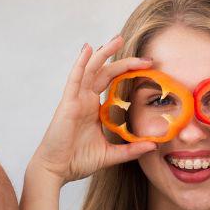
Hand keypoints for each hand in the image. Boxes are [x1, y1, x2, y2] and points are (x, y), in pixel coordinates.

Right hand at [29, 37, 156, 184]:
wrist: (56, 170)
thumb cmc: (77, 162)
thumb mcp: (110, 154)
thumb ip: (131, 149)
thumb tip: (154, 146)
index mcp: (94, 110)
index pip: (113, 84)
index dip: (128, 74)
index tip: (148, 69)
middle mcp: (85, 101)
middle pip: (104, 72)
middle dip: (122, 60)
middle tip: (143, 55)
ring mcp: (76, 100)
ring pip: (91, 70)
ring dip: (103, 53)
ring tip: (116, 40)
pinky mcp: (68, 103)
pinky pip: (75, 79)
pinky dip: (81, 63)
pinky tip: (88, 49)